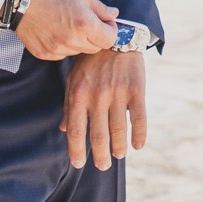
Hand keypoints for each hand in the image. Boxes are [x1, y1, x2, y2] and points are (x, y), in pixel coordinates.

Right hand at [15, 0, 118, 60]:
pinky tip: (57, 31)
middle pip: (96, 48)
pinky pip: (63, 54)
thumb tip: (114, 15)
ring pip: (80, 51)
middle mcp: (72, 41)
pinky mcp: (45, 54)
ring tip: (69, 24)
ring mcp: (58, 49)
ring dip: (81, 41)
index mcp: (84, 24)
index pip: (110, 39)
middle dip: (97, 35)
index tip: (105, 22)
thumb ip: (100, 6)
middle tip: (87, 21)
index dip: (111, 30)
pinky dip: (65, 45)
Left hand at [61, 50, 146, 170]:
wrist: (116, 36)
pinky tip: (137, 145)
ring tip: (118, 155)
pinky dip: (139, 134)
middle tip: (103, 165)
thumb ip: (69, 104)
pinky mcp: (136, 90)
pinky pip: (139, 117)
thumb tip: (63, 130)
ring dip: (118, 148)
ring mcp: (117, 93)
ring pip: (118, 130)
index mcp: (78, 95)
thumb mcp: (74, 78)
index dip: (76, 151)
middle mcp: (97, 97)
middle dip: (100, 155)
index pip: (75, 131)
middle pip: (98, 135)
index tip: (79, 164)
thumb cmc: (91, 61)